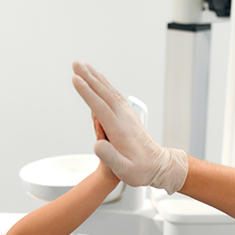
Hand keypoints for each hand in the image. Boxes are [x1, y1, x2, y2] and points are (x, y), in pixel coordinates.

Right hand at [72, 61, 187, 193]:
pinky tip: (99, 80)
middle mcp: (124, 118)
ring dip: (96, 78)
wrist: (158, 166)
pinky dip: (104, 85)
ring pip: (109, 91)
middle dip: (89, 78)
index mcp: (120, 130)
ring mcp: (127, 115)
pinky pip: (114, 95)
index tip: (75, 79)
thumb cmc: (141, 170)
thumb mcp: (124, 169)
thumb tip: (97, 145)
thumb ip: (111, 157)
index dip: (86, 92)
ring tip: (83, 66)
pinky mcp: (128, 115)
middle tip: (75, 64)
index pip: (100, 107)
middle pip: (104, 93)